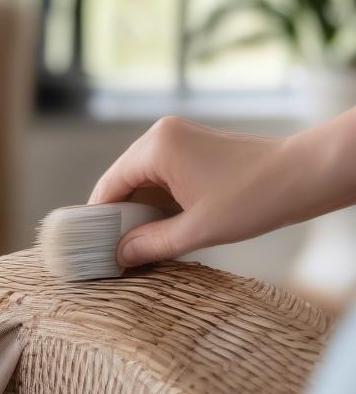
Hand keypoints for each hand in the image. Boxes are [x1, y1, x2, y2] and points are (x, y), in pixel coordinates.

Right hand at [90, 116, 287, 266]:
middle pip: (120, 184)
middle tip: (109, 256)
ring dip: (136, 215)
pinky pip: (159, 180)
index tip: (88, 252)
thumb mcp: (195, 230)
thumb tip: (118, 257)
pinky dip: (154, 205)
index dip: (96, 222)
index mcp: (156, 147)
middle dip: (116, 220)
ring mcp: (177, 140)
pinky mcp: (191, 151)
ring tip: (132, 248)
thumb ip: (150, 244)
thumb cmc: (255, 197)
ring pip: (139, 184)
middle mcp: (161, 136)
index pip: (107, 188)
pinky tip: (155, 231)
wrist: (305, 175)